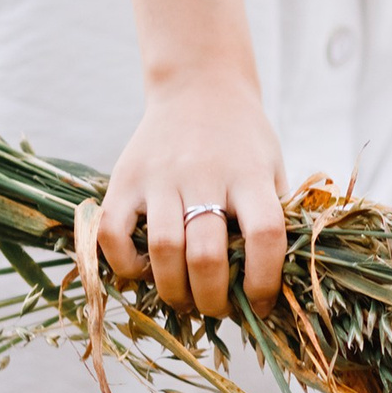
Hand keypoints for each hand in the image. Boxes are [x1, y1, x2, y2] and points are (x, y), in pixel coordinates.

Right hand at [98, 69, 288, 318]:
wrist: (198, 84)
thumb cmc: (242, 139)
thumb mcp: (272, 167)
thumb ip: (275, 216)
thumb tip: (279, 284)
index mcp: (249, 174)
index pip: (265, 235)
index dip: (264, 281)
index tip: (261, 304)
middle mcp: (204, 174)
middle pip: (206, 255)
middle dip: (212, 299)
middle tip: (216, 308)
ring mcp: (160, 176)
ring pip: (163, 250)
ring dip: (173, 291)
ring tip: (183, 299)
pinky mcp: (124, 177)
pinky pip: (112, 233)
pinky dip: (125, 265)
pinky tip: (144, 271)